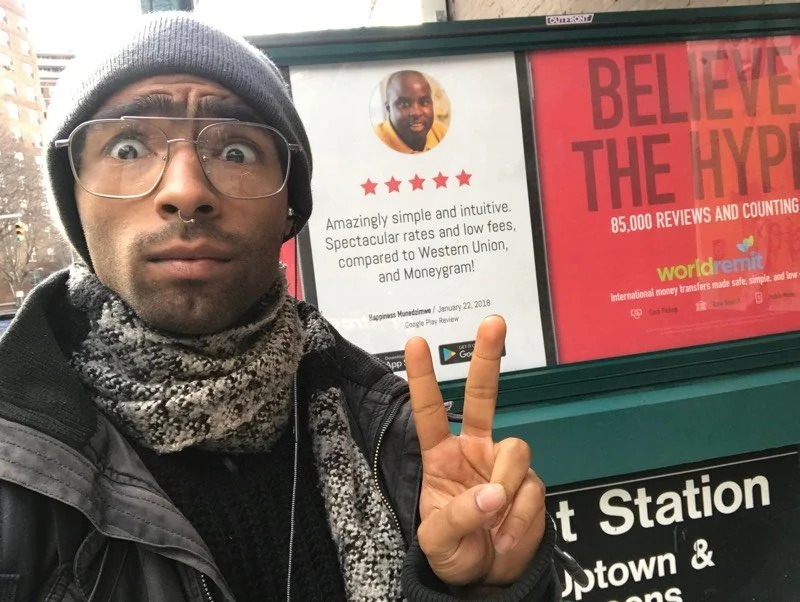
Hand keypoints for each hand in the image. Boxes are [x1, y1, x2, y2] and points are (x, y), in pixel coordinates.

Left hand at [404, 315, 545, 587]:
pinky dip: (522, 516)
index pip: (429, 412)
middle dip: (487, 357)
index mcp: (441, 457)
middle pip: (483, 396)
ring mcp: (504, 465)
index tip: (417, 342)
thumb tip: (494, 493)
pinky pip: (533, 488)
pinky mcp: (531, 483)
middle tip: (493, 322)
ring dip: (507, 487)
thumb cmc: (454, 553)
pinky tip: (510, 532)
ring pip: (516, 450)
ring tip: (496, 523)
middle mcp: (475, 450)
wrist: (489, 580)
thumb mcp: (439, 543)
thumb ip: (460, 516)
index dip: (423, 378)